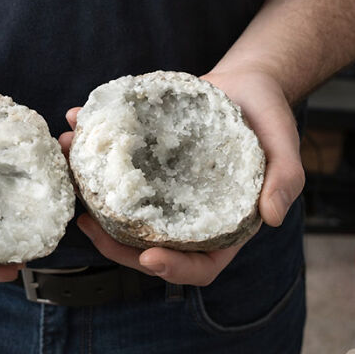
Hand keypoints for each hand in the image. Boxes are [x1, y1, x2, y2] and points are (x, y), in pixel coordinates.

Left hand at [57, 70, 304, 285]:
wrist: (246, 84)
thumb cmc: (270, 119)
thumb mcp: (285, 146)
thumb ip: (285, 179)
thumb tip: (273, 217)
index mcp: (221, 226)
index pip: (199, 266)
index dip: (174, 269)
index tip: (149, 257)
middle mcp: (185, 217)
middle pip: (147, 247)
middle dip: (113, 244)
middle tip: (87, 224)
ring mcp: (161, 193)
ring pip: (121, 212)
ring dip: (88, 196)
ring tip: (69, 170)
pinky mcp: (144, 164)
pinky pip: (114, 169)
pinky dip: (89, 150)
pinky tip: (73, 128)